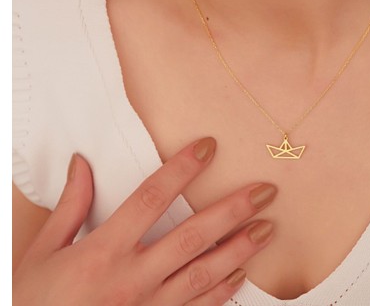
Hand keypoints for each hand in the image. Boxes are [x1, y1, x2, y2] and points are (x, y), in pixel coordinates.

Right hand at [13, 137, 276, 304]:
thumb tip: (82, 164)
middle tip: (264, 192)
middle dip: (231, 211)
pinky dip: (222, 291)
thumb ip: (70, 207)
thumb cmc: (34, 303)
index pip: (151, 199)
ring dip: (238, 250)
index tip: (207, 147)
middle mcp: (132, 278)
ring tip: (267, 229)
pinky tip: (241, 275)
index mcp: (103, 251)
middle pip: (191, 237)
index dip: (182, 169)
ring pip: (202, 274)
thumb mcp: (42, 252)